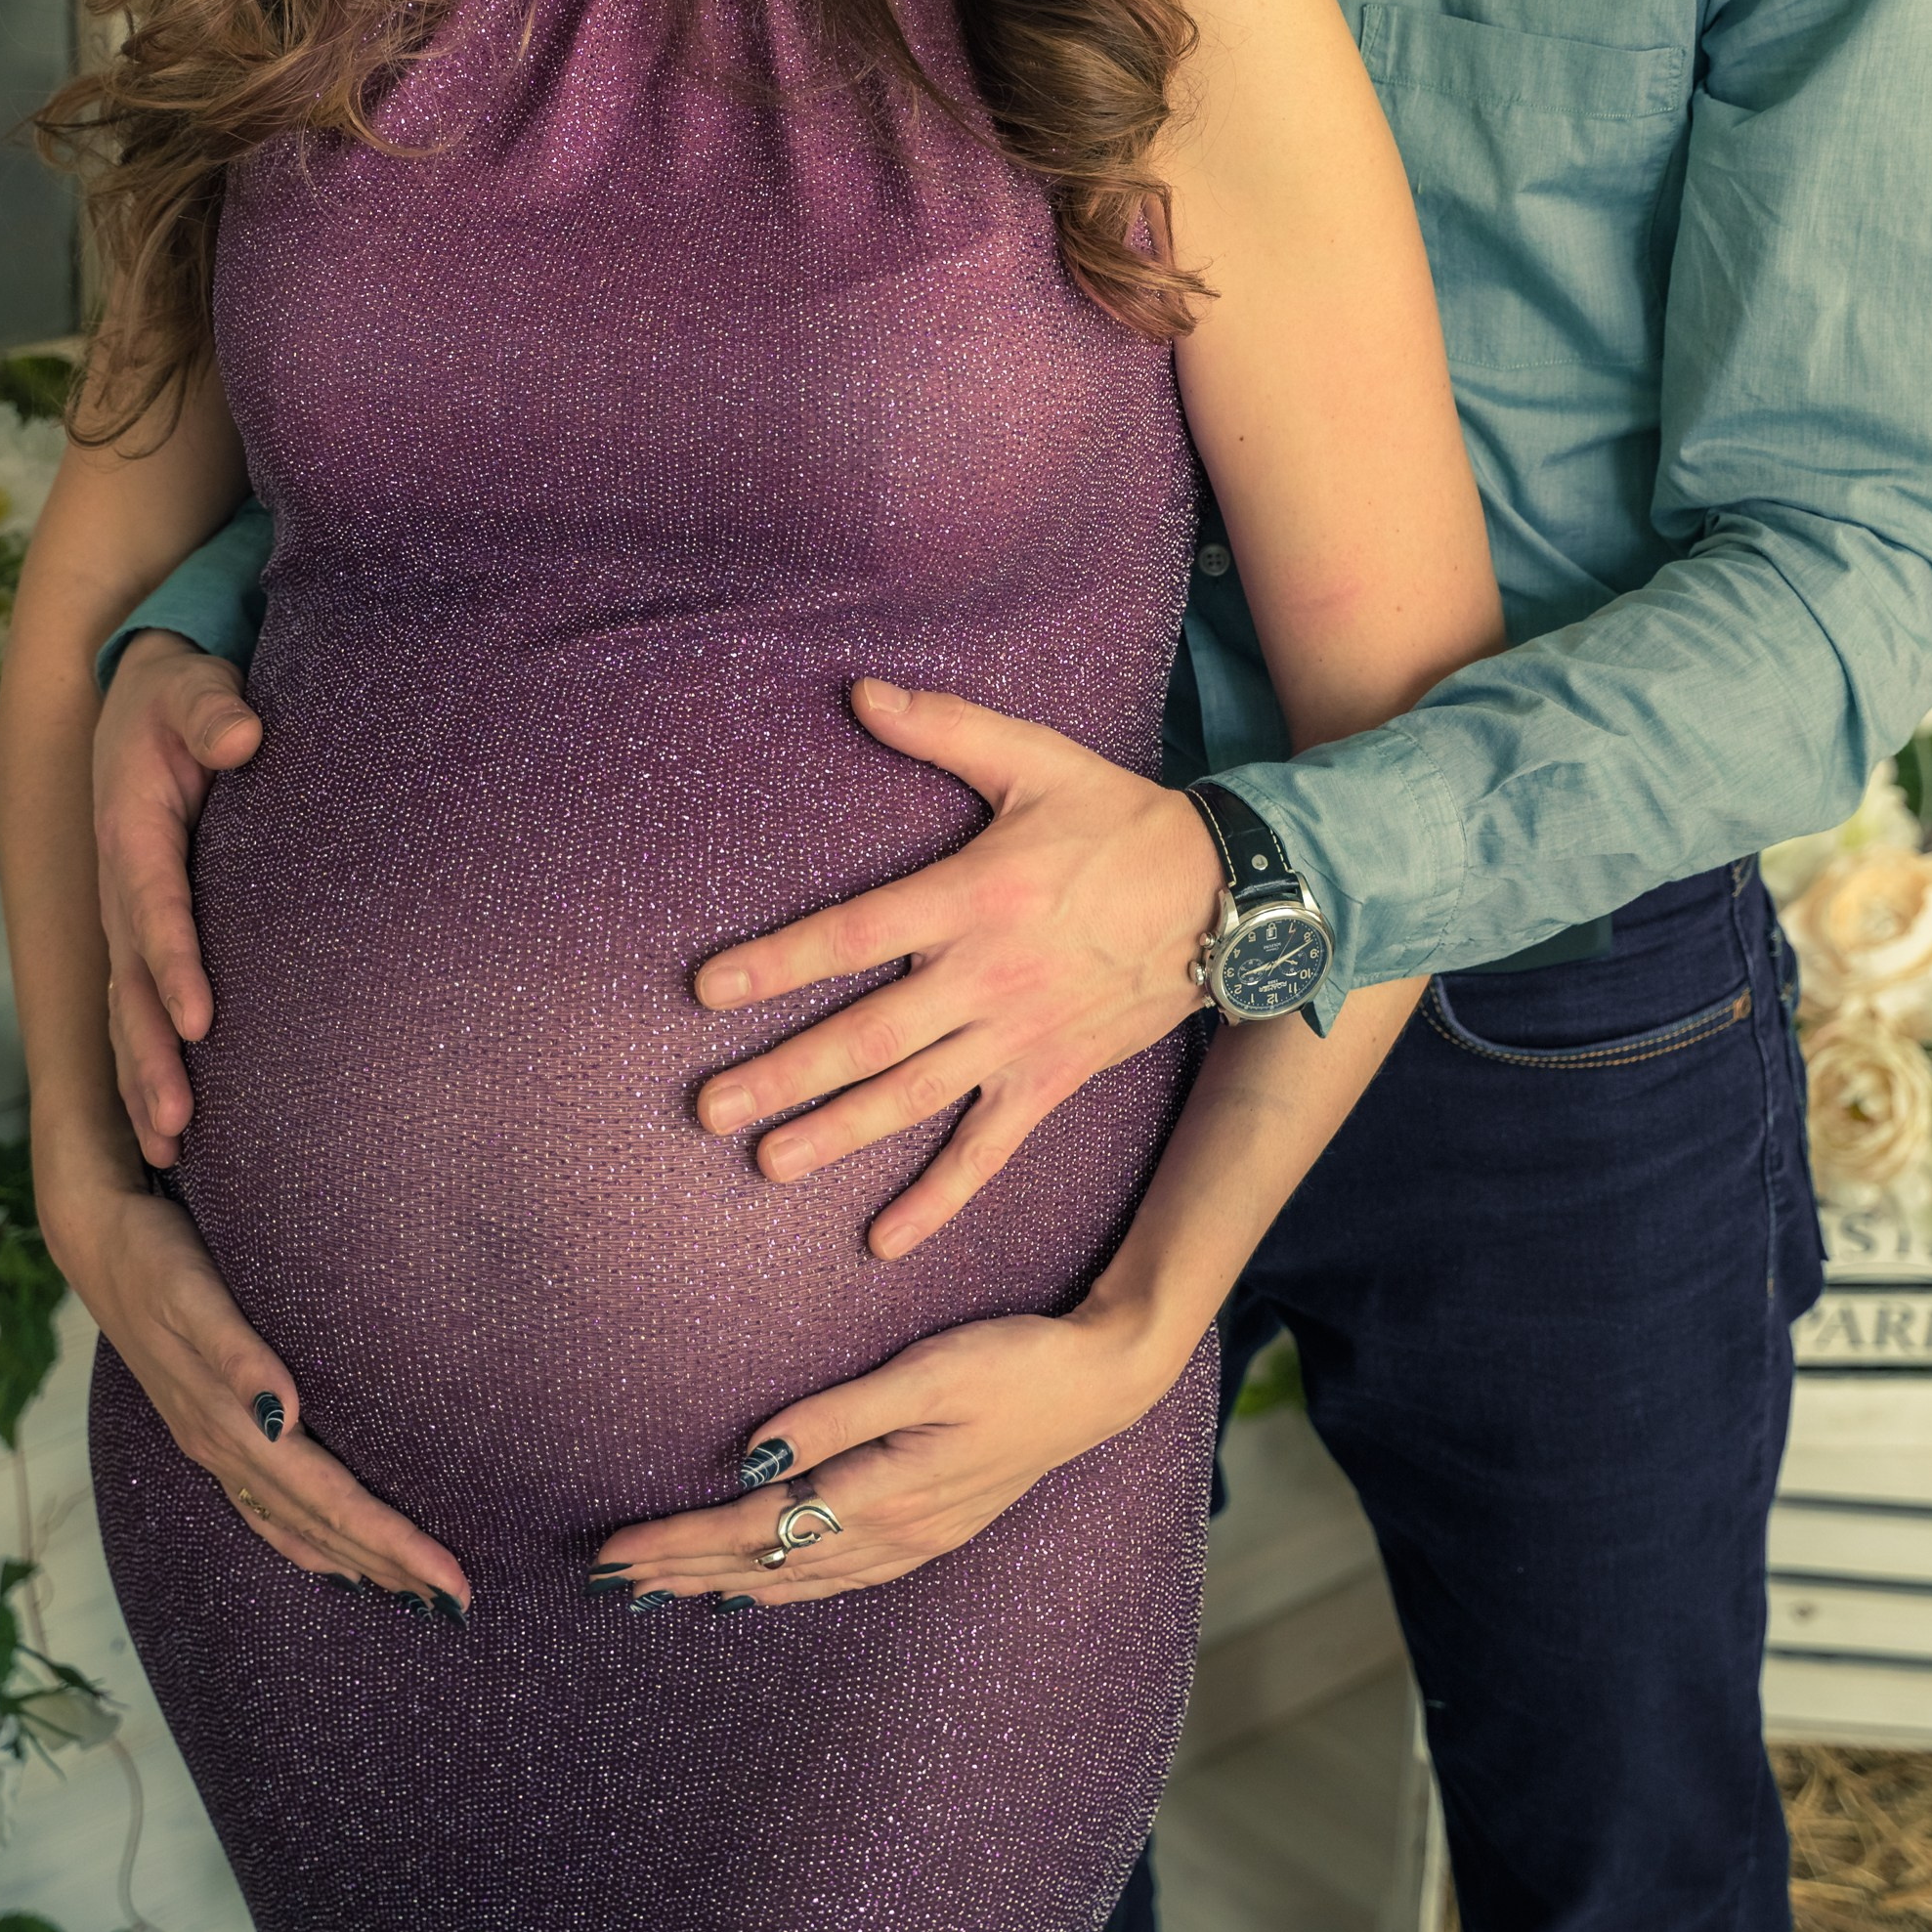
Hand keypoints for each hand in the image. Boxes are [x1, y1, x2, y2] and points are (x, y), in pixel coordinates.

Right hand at [44, 1171, 470, 1614]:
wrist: (97, 1241)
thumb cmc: (157, 1257)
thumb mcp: (196, 1294)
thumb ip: (239, 1355)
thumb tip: (284, 1414)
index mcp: (232, 1423)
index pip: (330, 1500)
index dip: (391, 1543)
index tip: (450, 1579)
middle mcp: (224, 1447)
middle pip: (320, 1525)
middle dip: (389, 1565)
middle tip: (457, 1601)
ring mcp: (212, 1444)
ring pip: (293, 1525)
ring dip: (352, 1560)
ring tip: (408, 1594)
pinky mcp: (206, 1429)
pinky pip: (263, 1508)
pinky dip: (303, 1541)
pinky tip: (326, 1554)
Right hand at [93, 628, 261, 1168]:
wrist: (148, 699)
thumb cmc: (182, 695)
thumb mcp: (192, 685)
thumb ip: (212, 708)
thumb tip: (243, 735)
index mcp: (131, 830)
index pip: (153, 907)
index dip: (174, 964)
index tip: (202, 1020)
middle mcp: (121, 887)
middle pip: (132, 984)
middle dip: (151, 1056)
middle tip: (177, 1124)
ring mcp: (127, 919)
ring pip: (130, 1011)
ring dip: (145, 1079)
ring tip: (171, 1150)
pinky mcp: (145, 935)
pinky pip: (141, 1009)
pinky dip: (148, 1067)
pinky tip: (174, 1131)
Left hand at [591, 1303, 1181, 1607]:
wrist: (1099, 1383)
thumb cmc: (1013, 1362)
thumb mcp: (924, 1372)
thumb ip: (837, 1414)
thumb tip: (755, 1454)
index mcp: (882, 1491)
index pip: (755, 1526)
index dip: (681, 1540)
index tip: (615, 1552)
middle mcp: (892, 1530)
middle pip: (765, 1561)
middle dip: (682, 1571)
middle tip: (608, 1581)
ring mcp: (915, 1539)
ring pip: (798, 1577)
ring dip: (724, 1583)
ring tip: (663, 1592)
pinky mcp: (931, 1530)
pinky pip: (838, 1576)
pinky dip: (786, 1585)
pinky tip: (761, 1587)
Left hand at [694, 681, 1220, 1256]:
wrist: (1224, 894)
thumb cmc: (1118, 822)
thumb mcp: (1035, 760)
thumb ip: (944, 727)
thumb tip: (859, 693)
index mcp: (970, 896)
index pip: (852, 936)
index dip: (776, 964)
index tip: (707, 990)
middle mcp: (985, 978)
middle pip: (868, 1036)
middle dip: (784, 1073)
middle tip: (710, 1106)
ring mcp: (1018, 1039)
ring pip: (913, 1098)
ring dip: (838, 1134)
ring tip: (767, 1164)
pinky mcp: (1051, 1080)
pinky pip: (988, 1150)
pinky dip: (938, 1198)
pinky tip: (883, 1238)